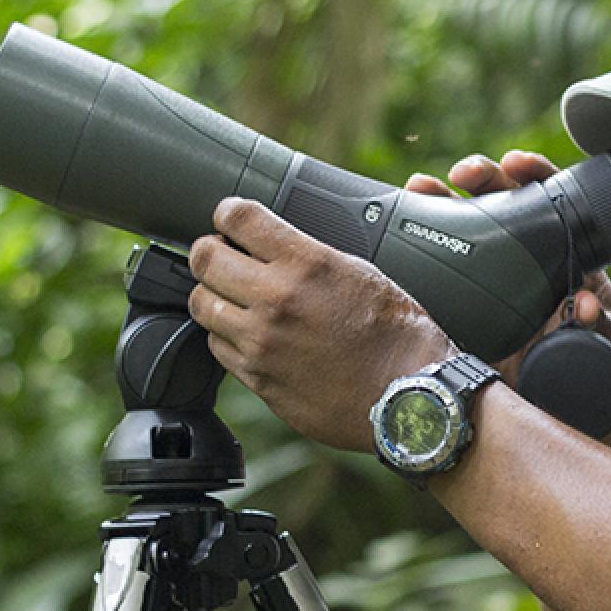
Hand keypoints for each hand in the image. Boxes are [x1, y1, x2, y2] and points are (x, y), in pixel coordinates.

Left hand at [187, 199, 452, 451]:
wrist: (408, 396)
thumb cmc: (399, 335)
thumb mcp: (364, 271)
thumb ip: (315, 252)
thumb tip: (313, 225)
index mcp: (307, 264)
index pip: (237, 217)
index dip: (228, 214)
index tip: (231, 220)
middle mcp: (276, 300)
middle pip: (204, 259)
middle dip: (211, 252)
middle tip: (224, 256)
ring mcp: (261, 342)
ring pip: (202, 305)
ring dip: (214, 296)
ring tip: (235, 299)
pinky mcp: (257, 377)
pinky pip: (217, 347)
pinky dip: (227, 337)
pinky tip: (252, 335)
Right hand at [406, 152, 610, 383]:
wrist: (563, 414)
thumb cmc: (597, 371)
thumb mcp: (608, 347)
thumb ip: (601, 326)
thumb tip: (582, 304)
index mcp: (564, 257)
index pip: (549, 201)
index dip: (532, 175)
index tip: (516, 165)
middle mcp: (525, 262)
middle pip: (501, 203)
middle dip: (481, 178)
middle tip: (465, 173)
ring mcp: (490, 283)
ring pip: (463, 229)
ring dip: (439, 202)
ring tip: (420, 188)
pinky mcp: (461, 308)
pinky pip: (437, 272)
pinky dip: (415, 247)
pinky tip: (398, 230)